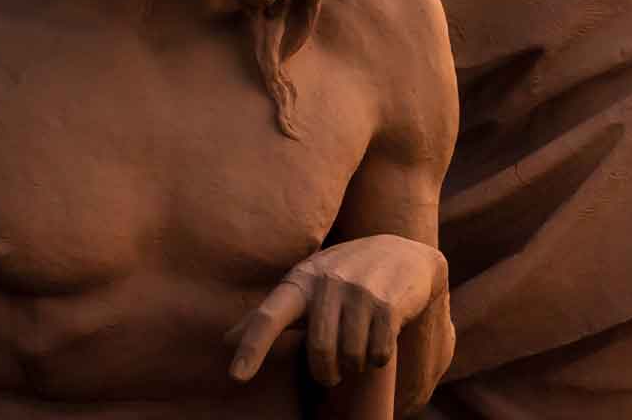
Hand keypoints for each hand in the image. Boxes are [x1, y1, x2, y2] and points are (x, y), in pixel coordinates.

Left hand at [228, 235, 449, 387]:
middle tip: (332, 375)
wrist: (406, 254)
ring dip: (355, 365)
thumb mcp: (306, 286)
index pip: (270, 315)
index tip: (237, 376)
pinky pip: (377, 354)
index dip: (253, 346)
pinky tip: (379, 343)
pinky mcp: (389, 304)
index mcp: (302, 280)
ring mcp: (362, 291)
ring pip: (351, 357)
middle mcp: (329, 282)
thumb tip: (225, 340)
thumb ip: (269, 314)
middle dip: (327, 372)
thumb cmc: (346, 276)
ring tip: (358, 352)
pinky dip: (377, 359)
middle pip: (319, 351)